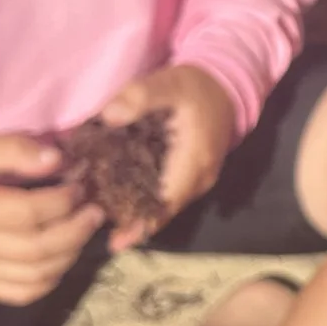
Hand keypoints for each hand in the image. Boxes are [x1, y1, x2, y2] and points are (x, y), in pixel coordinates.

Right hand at [0, 134, 101, 303]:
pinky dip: (50, 280)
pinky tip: (61, 257)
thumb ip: (13, 149)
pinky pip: (22, 293)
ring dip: (69, 255)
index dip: (62, 201)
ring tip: (82, 231)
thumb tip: (57, 160)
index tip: (78, 186)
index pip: (28, 213)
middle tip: (94, 212)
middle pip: (37, 249)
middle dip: (75, 231)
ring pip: (36, 275)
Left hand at [94, 64, 235, 248]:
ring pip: (167, 206)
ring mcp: (200, 179)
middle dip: (133, 224)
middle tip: (99, 232)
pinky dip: (147, 202)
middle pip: (165, 211)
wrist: (226, 84)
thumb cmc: (197, 86)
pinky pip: (169, 195)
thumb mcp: (170, 82)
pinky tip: (123, 203)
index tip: (116, 243)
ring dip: (139, 216)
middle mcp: (200, 178)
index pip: (166, 202)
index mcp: (194, 161)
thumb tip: (110, 115)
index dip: (141, 224)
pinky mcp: (194, 175)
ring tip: (105, 222)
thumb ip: (141, 95)